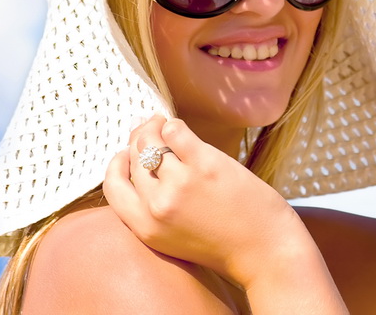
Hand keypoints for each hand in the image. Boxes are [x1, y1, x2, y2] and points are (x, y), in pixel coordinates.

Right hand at [103, 115, 310, 287]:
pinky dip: (174, 125)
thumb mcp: (173, 235)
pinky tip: (179, 129)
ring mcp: (180, 184)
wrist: (264, 250)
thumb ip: (152, 206)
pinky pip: (175, 132)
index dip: (117, 163)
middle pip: (134, 158)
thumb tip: (139, 159)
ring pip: (151, 142)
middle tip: (151, 130)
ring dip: (155, 128)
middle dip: (139, 140)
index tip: (126, 152)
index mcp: (145, 228)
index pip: (111, 186)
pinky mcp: (204, 165)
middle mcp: (157, 206)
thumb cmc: (223, 240)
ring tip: (165, 125)